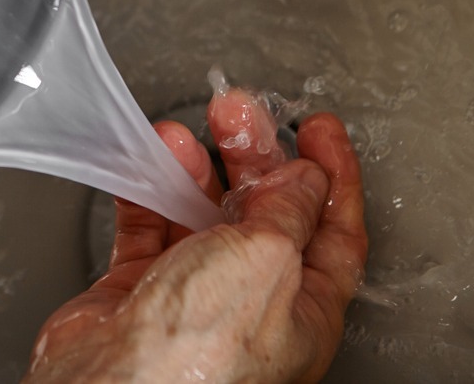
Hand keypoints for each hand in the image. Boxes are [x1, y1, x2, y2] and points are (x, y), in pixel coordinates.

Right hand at [26, 88, 366, 383]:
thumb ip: (288, 210)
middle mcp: (252, 305)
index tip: (317, 127)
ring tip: (183, 132)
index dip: (331, 173)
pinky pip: (150, 226)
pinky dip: (149, 189)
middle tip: (240, 113)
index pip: (333, 229)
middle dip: (253, 155)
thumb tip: (304, 178)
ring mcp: (194, 298)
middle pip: (264, 212)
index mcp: (305, 310)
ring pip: (203, 214)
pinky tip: (150, 162)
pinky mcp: (140, 291)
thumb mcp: (268, 259)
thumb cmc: (198, 359)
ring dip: (194, 167)